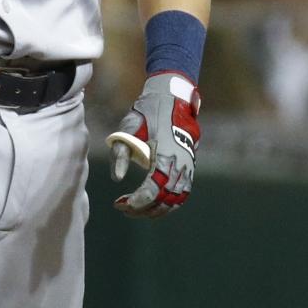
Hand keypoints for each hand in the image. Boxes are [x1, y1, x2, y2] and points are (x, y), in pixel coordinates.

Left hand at [106, 73, 200, 217]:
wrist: (172, 98)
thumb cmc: (147, 113)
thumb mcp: (128, 128)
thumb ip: (121, 153)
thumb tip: (117, 178)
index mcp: (166, 155)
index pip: (154, 189)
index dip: (138, 201)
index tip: (122, 203)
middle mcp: (181, 164)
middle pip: (165, 199)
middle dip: (143, 208)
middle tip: (122, 207)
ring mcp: (189, 167)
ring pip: (176, 200)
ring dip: (156, 210)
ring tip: (135, 209)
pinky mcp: (190, 167)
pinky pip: (182, 194)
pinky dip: (168, 204)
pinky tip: (151, 204)